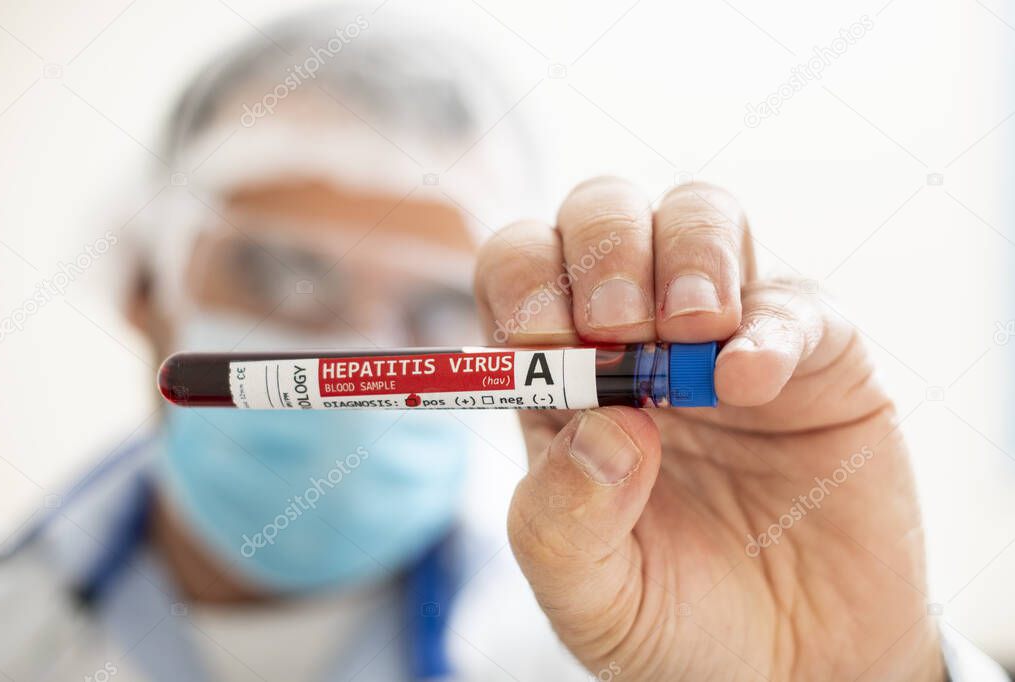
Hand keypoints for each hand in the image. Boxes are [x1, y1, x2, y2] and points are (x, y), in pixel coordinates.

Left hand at [474, 178, 943, 680]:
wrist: (792, 664)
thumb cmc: (674, 619)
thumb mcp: (589, 594)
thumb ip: (564, 520)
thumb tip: (600, 425)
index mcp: (563, 379)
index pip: (521, 271)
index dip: (524, 279)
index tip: (543, 335)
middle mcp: (638, 338)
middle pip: (602, 215)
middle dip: (603, 247)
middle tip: (614, 324)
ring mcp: (726, 336)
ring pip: (697, 214)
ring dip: (686, 253)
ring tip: (689, 334)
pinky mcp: (815, 356)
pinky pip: (796, 301)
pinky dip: (772, 325)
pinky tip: (751, 381)